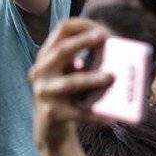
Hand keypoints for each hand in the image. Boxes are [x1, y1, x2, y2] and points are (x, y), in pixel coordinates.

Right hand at [29, 18, 113, 150]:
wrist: (49, 129)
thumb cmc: (65, 95)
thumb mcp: (65, 72)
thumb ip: (78, 59)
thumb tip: (114, 50)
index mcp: (46, 57)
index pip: (61, 31)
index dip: (81, 26)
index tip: (100, 29)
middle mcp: (41, 72)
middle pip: (61, 51)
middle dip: (83, 42)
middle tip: (104, 37)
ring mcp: (45, 93)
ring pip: (71, 82)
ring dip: (93, 78)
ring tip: (111, 77)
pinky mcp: (53, 113)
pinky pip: (79, 113)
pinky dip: (96, 115)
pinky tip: (110, 118)